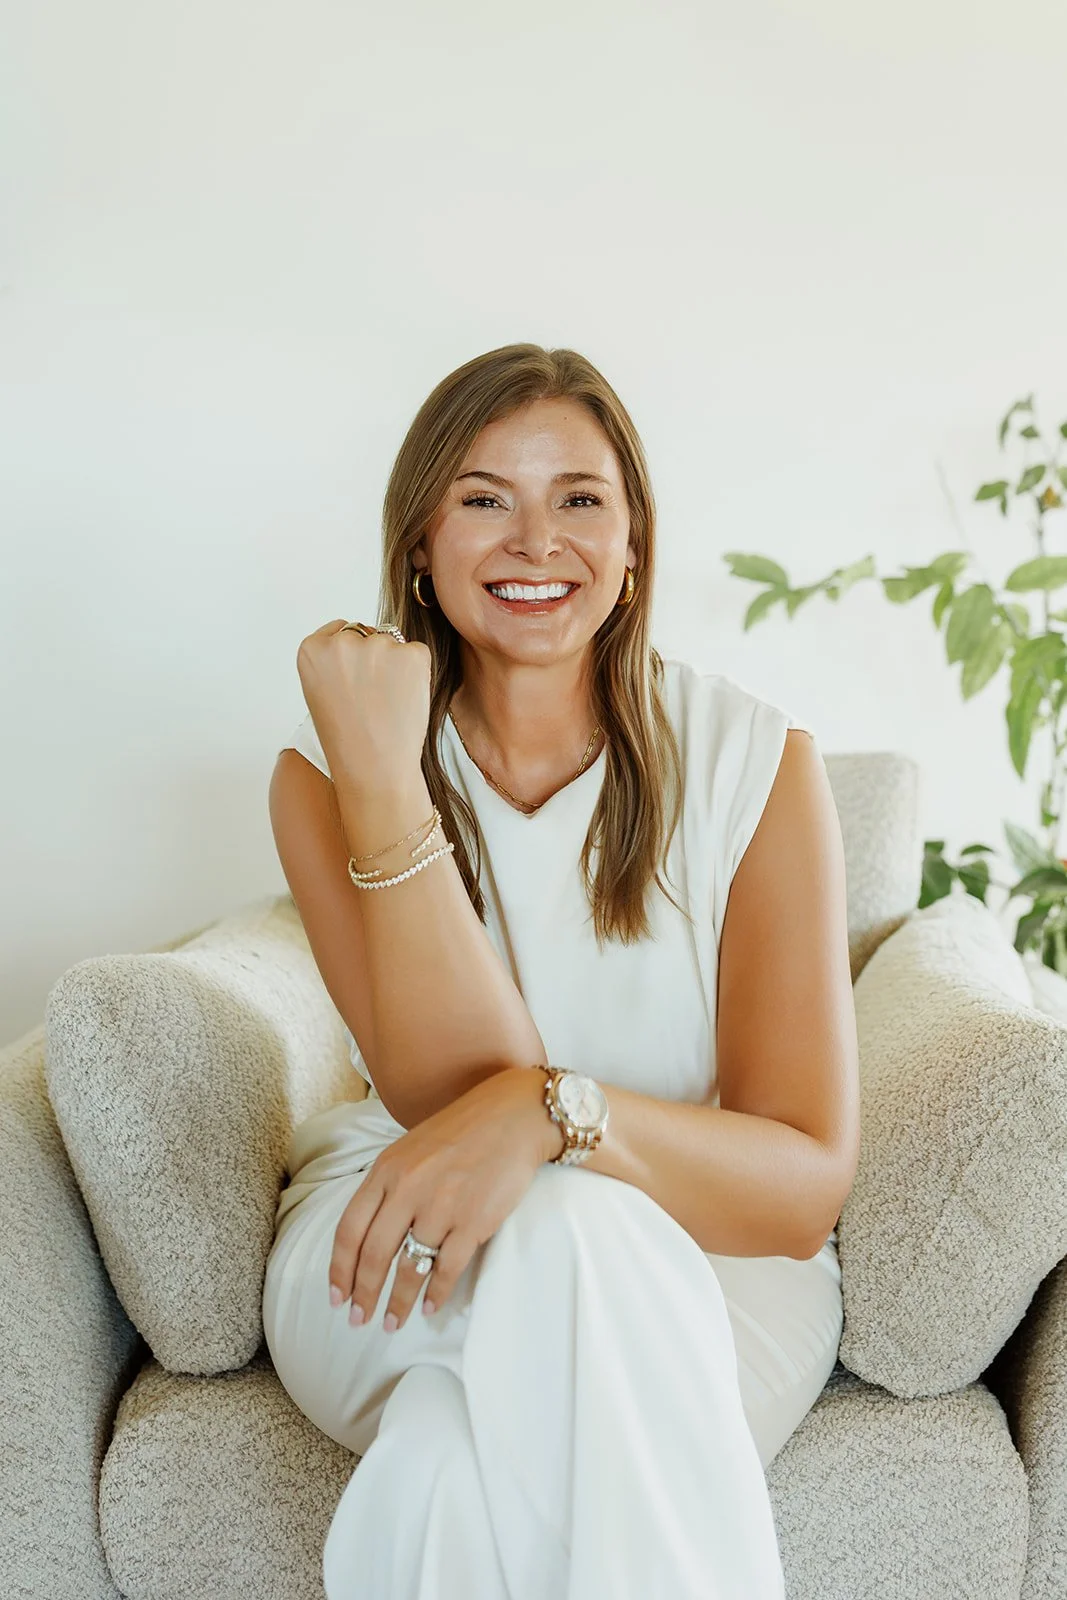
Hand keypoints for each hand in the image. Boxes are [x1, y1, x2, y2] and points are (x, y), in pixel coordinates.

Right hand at [295, 620, 430, 791]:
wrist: (374, 767)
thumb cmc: (348, 738)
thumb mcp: (321, 693)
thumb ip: (334, 661)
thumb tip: (361, 637)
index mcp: (311, 650)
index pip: (339, 632)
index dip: (352, 658)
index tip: (352, 683)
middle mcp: (341, 642)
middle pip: (366, 635)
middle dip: (374, 659)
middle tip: (373, 699)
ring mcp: (377, 645)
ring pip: (393, 644)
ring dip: (396, 666)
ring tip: (388, 704)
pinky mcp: (411, 654)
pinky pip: (417, 654)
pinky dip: (418, 673)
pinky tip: (405, 700)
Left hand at [328, 1066, 563, 1330]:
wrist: (513, 1116)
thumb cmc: (461, 1131)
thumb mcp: (410, 1149)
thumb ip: (388, 1185)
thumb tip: (368, 1234)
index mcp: (386, 1170)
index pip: (349, 1229)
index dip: (340, 1269)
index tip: (337, 1296)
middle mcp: (408, 1188)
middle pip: (374, 1255)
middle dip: (364, 1294)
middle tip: (359, 1321)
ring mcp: (441, 1206)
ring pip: (409, 1267)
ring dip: (398, 1302)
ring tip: (392, 1323)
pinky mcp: (474, 1220)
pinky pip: (447, 1268)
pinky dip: (436, 1293)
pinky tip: (430, 1307)